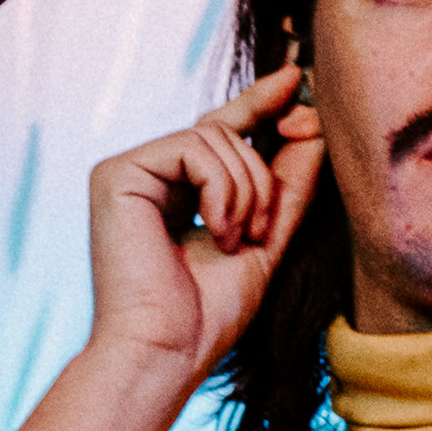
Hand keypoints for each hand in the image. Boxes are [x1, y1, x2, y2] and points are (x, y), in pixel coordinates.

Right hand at [22, 63, 326, 430]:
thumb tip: (313, 121)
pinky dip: (222, 190)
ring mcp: (129, 171)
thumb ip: (288, 182)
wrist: (168, 352)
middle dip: (264, 175)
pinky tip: (215, 232)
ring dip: (248, 191)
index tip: (296, 77)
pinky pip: (195, 147)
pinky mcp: (117, 173)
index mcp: (175, 191)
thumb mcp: (266, 238)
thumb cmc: (209, 315)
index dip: (260, 103)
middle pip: (227, 132)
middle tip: (261, 230)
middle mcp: (148, 175)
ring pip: (217, 138)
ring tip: (235, 242)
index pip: (223, 133)